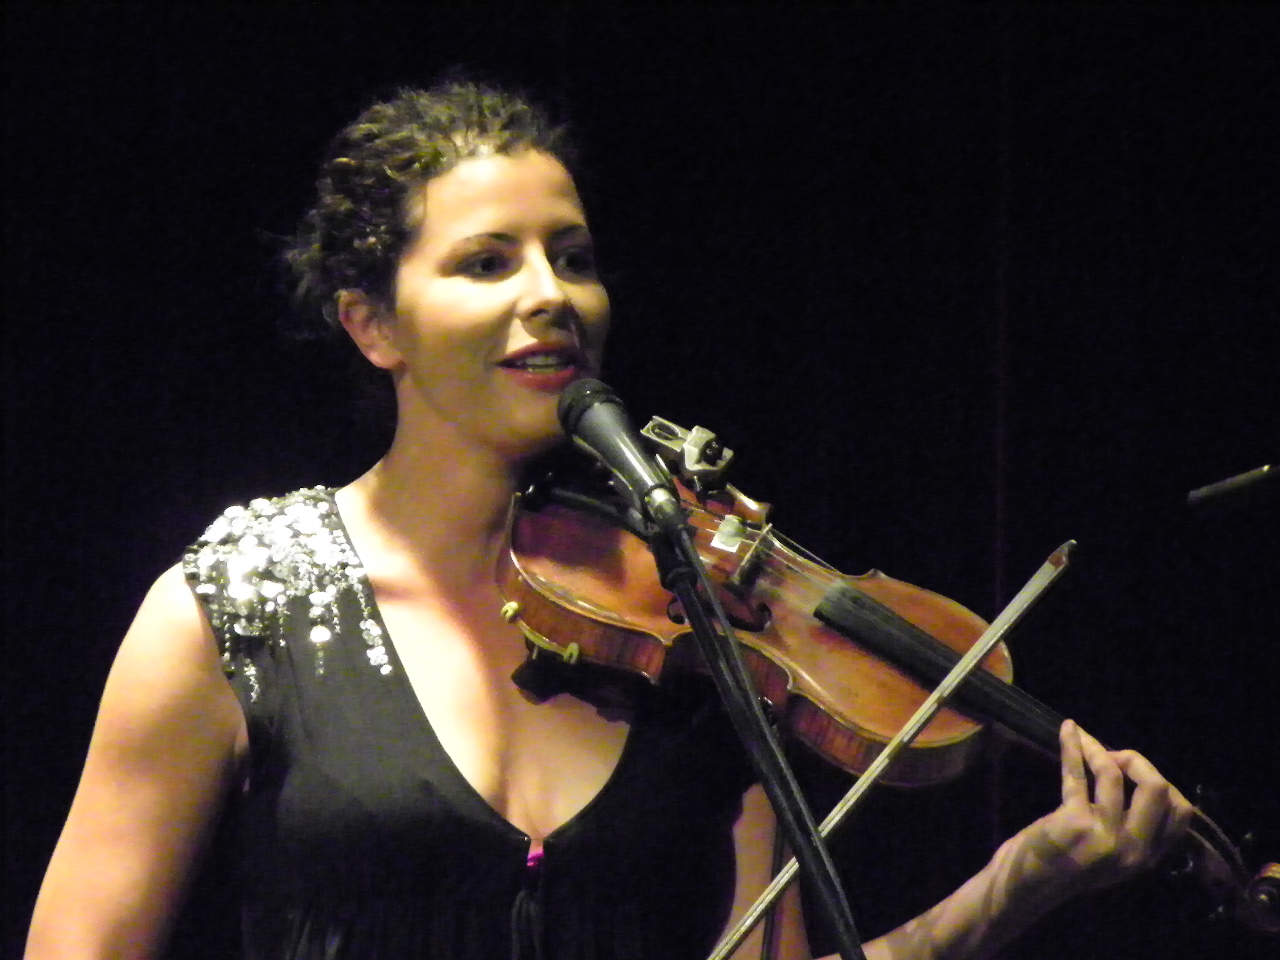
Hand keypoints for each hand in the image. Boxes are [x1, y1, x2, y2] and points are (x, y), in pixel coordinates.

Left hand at [1022, 719, 1194, 891]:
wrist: (1028, 886)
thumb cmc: (1068, 865)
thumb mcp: (1114, 855)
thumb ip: (1132, 827)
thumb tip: (1141, 775)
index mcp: (1148, 856)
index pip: (1180, 812)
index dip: (1162, 782)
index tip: (1135, 774)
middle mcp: (1133, 849)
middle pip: (1158, 789)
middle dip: (1138, 762)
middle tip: (1115, 758)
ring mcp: (1104, 836)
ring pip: (1114, 776)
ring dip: (1100, 750)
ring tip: (1086, 741)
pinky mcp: (1073, 822)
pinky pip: (1077, 774)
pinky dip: (1073, 746)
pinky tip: (1068, 729)